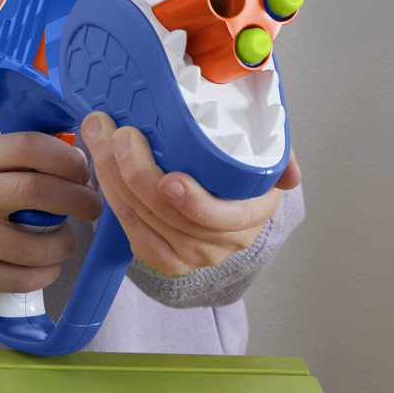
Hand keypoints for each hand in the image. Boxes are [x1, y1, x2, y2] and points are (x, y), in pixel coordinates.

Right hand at [0, 132, 101, 289]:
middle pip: (37, 192)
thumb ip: (20, 159)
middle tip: (91, 205)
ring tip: (65, 237)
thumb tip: (80, 166)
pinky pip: (18, 280)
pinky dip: (46, 273)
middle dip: (79, 200)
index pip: (29, 148)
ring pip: (34, 246)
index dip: (67, 158)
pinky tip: (49, 263)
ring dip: (65, 243)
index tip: (83, 170)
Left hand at [77, 111, 299, 276]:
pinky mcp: (164, 257)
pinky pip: (133, 232)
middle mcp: (224, 241)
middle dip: (139, 173)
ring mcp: (193, 253)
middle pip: (174, 217)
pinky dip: (114, 199)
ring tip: (102, 137)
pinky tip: (104, 169)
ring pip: (146, 221)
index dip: (196, 203)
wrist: (226, 197)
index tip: (170, 179)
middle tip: (122, 135)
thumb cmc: (240, 169)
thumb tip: (291, 175)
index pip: (227, 218)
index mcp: (254, 213)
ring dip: (116, 178)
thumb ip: (279, 155)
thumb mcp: (266, 153)